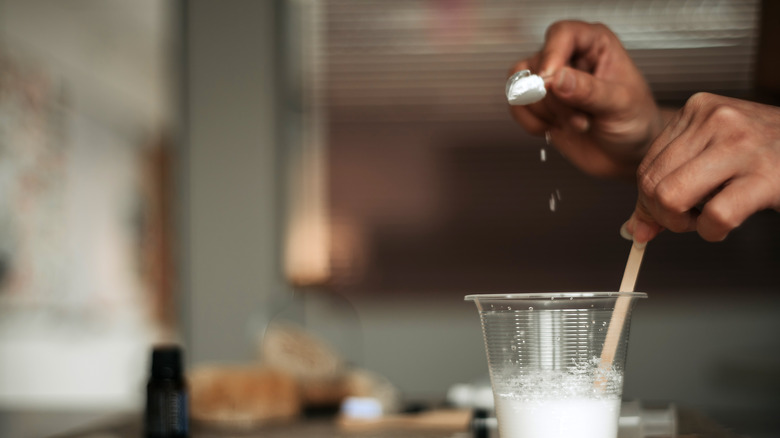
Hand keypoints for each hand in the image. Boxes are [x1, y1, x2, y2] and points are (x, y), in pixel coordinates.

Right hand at [510, 21, 666, 178]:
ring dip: (545, 113)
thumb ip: (588, 90)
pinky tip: (555, 128)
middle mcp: (570, 57)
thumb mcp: (619, 104)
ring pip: (522, 86)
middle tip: (581, 117)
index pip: (561, 34)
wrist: (626, 154)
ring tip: (575, 123)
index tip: (551, 82)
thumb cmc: (634, 122)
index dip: (552, 56)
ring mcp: (552, 82)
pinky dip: (532, 123)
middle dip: (556, 101)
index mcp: (595, 44)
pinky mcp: (539, 104)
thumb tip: (557, 78)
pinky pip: (517, 106)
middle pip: (538, 66)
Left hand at [624, 93, 779, 242]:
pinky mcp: (766, 176)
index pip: (646, 166)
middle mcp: (716, 120)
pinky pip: (715, 217)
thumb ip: (670, 185)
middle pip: (652, 183)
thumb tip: (635, 228)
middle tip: (688, 220)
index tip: (665, 214)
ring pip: (672, 197)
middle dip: (663, 215)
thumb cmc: (769, 153)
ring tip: (707, 220)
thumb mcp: (714, 157)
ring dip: (685, 224)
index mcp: (698, 110)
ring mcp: (741, 145)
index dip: (650, 201)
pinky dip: (713, 231)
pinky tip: (726, 224)